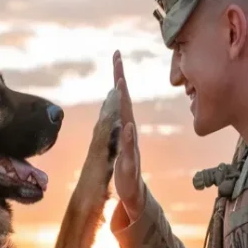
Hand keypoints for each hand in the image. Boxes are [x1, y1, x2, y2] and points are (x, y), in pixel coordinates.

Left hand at [112, 51, 144, 221]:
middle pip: (125, 102)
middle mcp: (129, 131)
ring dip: (124, 103)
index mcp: (124, 125)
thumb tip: (114, 101)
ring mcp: (131, 145)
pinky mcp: (129, 162)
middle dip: (121, 80)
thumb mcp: (117, 141)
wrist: (133, 192)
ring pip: (127, 119)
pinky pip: (129, 146)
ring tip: (119, 84)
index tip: (115, 55)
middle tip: (117, 59)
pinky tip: (127, 125)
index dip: (118, 76)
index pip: (120, 97)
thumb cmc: (125, 167)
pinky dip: (128, 135)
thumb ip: (117, 122)